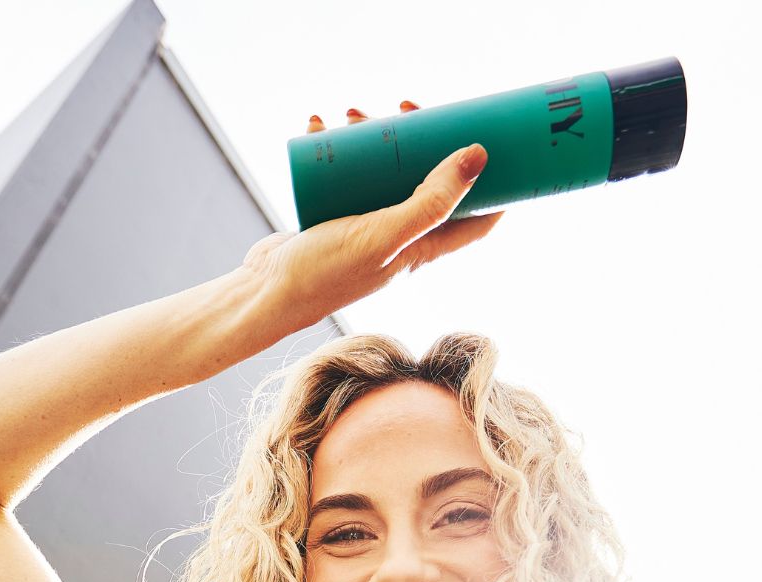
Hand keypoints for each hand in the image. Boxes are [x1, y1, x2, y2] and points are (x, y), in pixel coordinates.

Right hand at [242, 101, 503, 330]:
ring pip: (383, 172)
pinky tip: (320, 126)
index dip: (495, 187)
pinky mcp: (332, 217)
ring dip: (373, 136)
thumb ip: (431, 202)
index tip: (496, 146)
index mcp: (420, 249)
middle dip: (423, 141)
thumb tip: (478, 156)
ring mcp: (364, 227)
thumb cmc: (325, 275)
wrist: (265, 293)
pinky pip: (344, 174)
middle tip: (407, 109)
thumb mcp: (383, 236)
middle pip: (428, 182)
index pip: (475, 221)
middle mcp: (397, 237)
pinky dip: (334, 146)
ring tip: (352, 115)